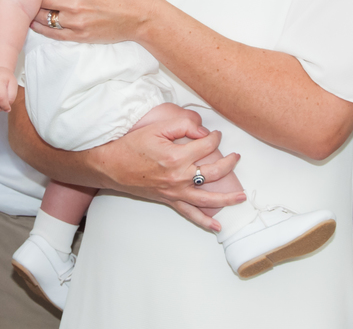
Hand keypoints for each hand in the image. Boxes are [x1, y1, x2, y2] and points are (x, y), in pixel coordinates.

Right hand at [92, 109, 244, 231]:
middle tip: (235, 156)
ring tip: (241, 197)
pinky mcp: (169, 200)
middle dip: (229, 163)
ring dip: (227, 198)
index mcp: (176, 157)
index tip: (214, 134)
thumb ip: (182, 125)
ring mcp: (175, 191)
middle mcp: (179, 177)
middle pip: (214, 172)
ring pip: (208, 197)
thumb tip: (202, 132)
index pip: (206, 146)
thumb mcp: (156, 127)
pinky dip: (204, 221)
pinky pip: (190, 214)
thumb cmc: (131, 146)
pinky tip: (216, 227)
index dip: (214, 138)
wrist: (111, 166)